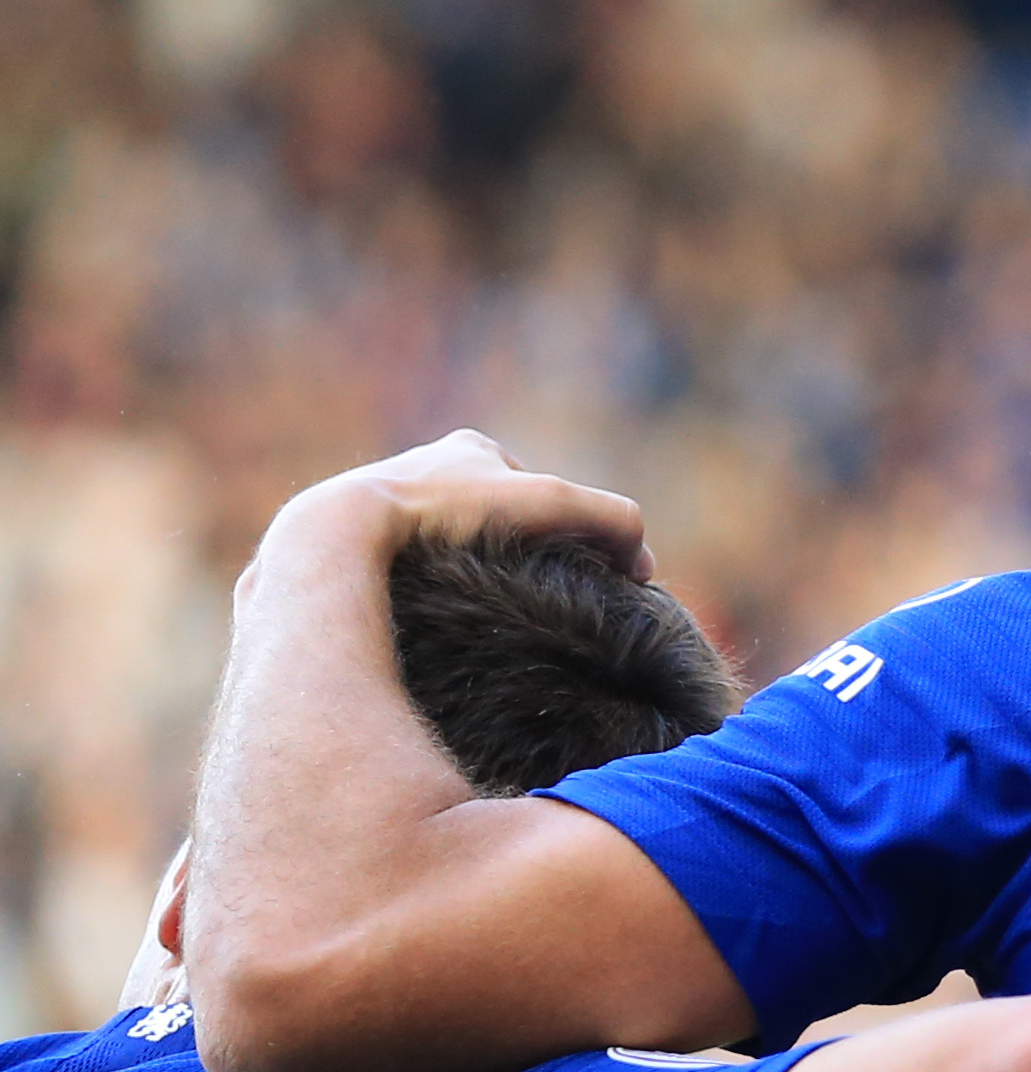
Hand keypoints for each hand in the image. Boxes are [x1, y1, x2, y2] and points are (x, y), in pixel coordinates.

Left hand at [268, 429, 653, 582]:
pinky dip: (431, 592)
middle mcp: (425, 469)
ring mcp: (388, 506)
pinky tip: (438, 621)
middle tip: (534, 595)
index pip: (539, 492)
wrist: (345, 531)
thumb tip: (644, 568)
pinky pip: (409, 572)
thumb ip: (611, 523)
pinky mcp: (357, 547)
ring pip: (450, 546)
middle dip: (519, 552)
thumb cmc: (449, 511)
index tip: (579, 573)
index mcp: (470, 450)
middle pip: (494, 518)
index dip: (569, 532)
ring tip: (486, 614)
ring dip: (473, 575)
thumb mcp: (551, 504)